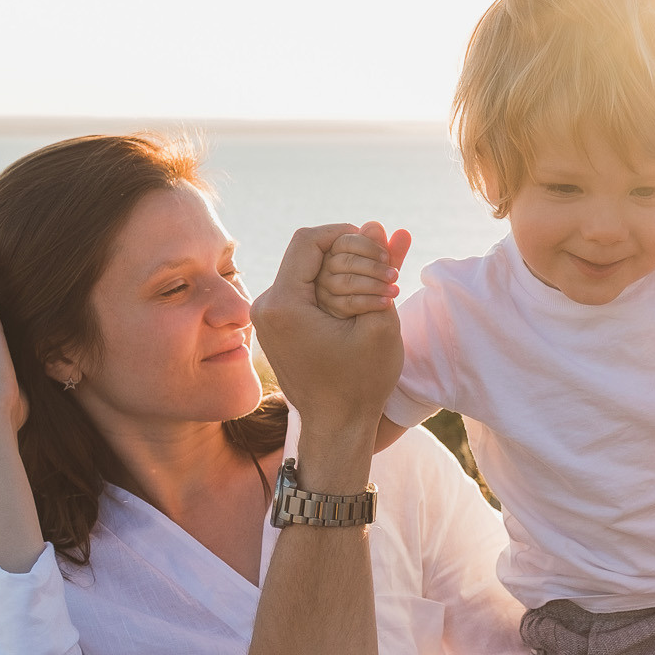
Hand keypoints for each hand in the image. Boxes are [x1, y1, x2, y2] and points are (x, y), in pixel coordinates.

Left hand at [253, 223, 403, 441]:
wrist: (337, 428)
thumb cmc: (361, 383)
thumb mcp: (381, 322)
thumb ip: (380, 267)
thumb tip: (377, 225)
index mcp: (284, 305)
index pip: (309, 240)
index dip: (346, 234)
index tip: (378, 245)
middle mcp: (266, 307)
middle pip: (308, 253)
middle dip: (350, 256)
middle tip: (388, 275)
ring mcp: (268, 318)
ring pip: (307, 271)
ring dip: (345, 272)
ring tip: (382, 292)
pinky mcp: (277, 327)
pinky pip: (304, 291)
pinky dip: (334, 290)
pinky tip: (363, 304)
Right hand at [313, 222, 411, 318]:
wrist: (374, 323)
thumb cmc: (377, 287)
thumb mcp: (386, 269)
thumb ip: (393, 252)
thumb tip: (404, 232)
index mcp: (337, 251)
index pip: (345, 242)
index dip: (368, 247)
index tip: (387, 257)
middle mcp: (326, 268)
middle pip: (346, 262)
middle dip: (374, 268)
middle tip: (395, 275)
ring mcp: (324, 289)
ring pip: (347, 282)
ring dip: (375, 285)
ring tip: (395, 291)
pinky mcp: (329, 309)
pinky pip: (348, 303)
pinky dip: (370, 302)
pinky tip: (386, 303)